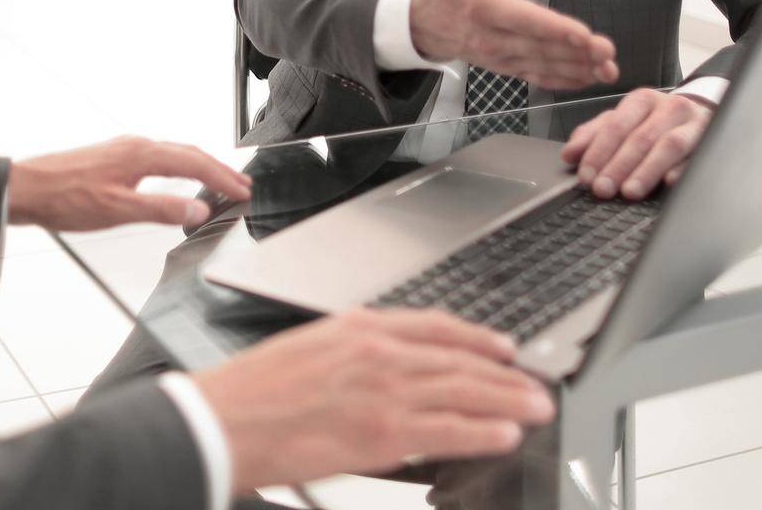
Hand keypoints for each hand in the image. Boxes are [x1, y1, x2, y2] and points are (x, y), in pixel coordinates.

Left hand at [7, 136, 250, 231]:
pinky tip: (178, 178)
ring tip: (220, 182)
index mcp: (142, 154)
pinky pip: (160, 156)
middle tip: (242, 186)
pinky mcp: (115, 156)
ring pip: (175, 153)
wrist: (26, 188)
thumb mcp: (117, 210)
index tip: (243, 191)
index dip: (223, 179)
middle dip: (219, 170)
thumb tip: (198, 211)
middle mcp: (137, 145)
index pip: (195, 164)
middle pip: (189, 154)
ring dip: (201, 167)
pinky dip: (181, 166)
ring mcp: (125, 148)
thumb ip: (160, 210)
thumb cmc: (65, 199)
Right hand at [192, 308, 554, 492]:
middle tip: (536, 383)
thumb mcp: (311, 348)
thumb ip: (355, 354)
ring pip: (465, 390)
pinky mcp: (384, 431)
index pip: (436, 325)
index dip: (477, 336)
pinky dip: (483, 431)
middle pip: (460, 358)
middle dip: (505, 372)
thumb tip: (390, 371)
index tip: (503, 346)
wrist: (225, 419)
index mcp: (360, 327)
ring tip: (535, 407)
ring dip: (508, 400)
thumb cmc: (254, 390)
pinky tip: (505, 435)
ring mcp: (385, 390)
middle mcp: (379, 351)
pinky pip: (449, 429)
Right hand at [410, 0, 618, 89]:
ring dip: (578, 69)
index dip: (554, 28)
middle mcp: (493, 38)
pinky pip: (537, 76)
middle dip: (577, 52)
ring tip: (607, 69)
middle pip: (540, 47)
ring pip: (543, 65)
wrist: (424, 23)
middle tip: (607, 52)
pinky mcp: (507, 66)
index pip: (523, 20)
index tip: (583, 34)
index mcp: (484, 8)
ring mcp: (501, 56)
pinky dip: (564, 80)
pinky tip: (588, 79)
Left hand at [561, 88, 712, 199]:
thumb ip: (594, 135)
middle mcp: (668, 107)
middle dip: (618, 165)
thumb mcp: (623, 122)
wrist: (704, 113)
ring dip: (646, 170)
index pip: (616, 125)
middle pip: (640, 137)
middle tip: (602, 189)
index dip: (599, 151)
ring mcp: (693, 123)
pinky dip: (683, 169)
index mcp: (642, 100)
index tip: (586, 175)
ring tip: (629, 191)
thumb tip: (569, 155)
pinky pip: (698, 156)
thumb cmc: (656, 122)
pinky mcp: (712, 141)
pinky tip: (669, 183)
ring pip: (669, 145)